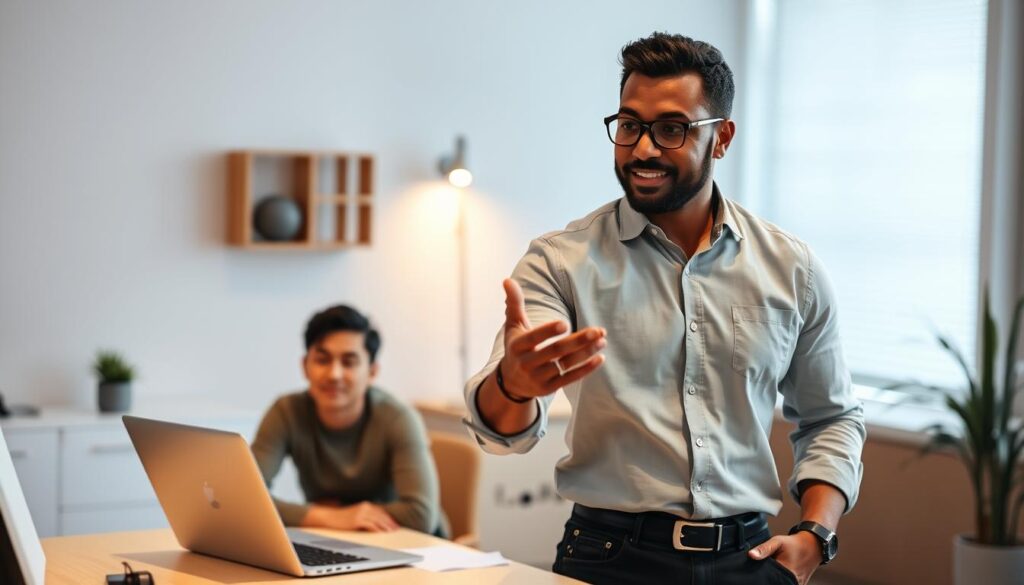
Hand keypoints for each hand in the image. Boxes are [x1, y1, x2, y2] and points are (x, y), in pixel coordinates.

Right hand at [304, 501, 398, 531]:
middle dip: (389, 522)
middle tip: (396, 528)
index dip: (389, 518)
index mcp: (365, 505)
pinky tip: (381, 532)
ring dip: (385, 526)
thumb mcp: (356, 514)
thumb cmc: (343, 518)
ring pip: (377, 520)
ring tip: (391, 531)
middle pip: (381, 515)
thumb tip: (377, 522)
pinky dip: (377, 528)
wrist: (330, 517)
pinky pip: (370, 524)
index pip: (381, 511)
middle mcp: (365, 507)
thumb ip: (366, 515)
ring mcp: (361, 513)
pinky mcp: (357, 520)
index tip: (394, 523)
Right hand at [500, 278, 605, 398]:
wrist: (511, 382)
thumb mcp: (513, 326)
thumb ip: (514, 303)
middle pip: (555, 351)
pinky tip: (600, 358)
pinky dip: (586, 369)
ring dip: (586, 353)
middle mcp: (527, 363)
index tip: (565, 322)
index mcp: (517, 346)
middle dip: (578, 341)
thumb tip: (508, 279)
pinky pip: (570, 379)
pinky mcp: (549, 388)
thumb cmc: (516, 347)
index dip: (548, 331)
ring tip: (602, 340)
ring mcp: (538, 377)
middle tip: (598, 330)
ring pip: (566, 365)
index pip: (534, 338)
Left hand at [748, 532, 819, 584]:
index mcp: (786, 570)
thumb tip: (751, 555)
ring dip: (773, 580)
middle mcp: (792, 580)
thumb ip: (764, 549)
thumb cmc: (794, 544)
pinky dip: (780, 581)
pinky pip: (787, 584)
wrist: (813, 546)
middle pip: (773, 582)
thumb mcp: (777, 542)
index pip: (767, 578)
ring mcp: (796, 584)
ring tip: (771, 572)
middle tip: (765, 570)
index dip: (760, 576)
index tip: (757, 572)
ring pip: (780, 584)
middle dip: (767, 578)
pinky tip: (777, 575)